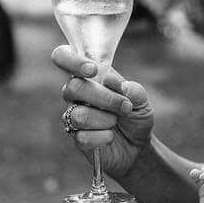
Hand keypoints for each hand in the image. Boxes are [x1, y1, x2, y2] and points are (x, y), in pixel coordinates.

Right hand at [52, 45, 153, 179]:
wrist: (138, 145)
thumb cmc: (135, 115)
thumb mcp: (140, 99)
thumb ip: (128, 88)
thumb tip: (109, 80)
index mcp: (87, 76)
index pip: (63, 57)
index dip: (72, 60)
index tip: (93, 70)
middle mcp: (75, 94)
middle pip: (73, 87)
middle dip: (104, 97)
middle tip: (125, 106)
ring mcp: (73, 116)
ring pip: (79, 115)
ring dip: (105, 119)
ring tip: (116, 121)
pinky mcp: (76, 138)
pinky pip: (82, 137)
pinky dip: (103, 137)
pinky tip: (110, 137)